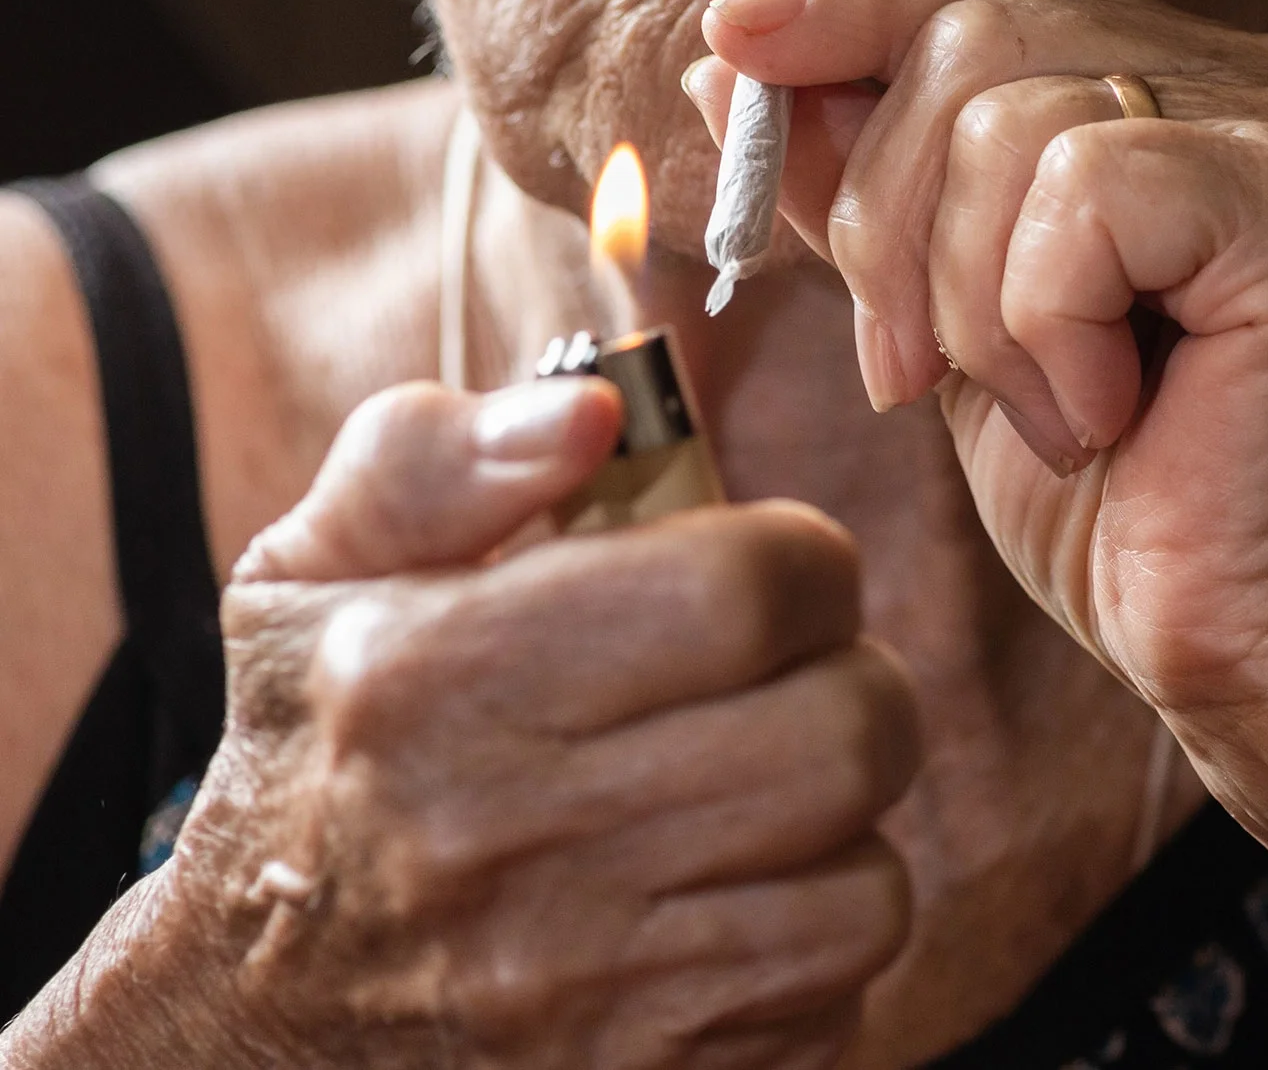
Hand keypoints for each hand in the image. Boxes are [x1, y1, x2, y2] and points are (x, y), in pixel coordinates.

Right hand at [146, 380, 916, 1067]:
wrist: (249, 1028)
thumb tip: (595, 407)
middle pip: (847, 735)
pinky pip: (842, 992)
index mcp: (436, 684)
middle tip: (791, 682)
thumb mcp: (314, 584)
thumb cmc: (317, 764)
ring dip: (840, 828)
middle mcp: (510, 845)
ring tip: (757, 798)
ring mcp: (585, 993)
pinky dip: (815, 941)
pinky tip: (731, 904)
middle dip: (850, 686)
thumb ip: (435, 460)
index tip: (772, 575)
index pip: (749, 592)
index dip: (803, 563)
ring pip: (869, 880)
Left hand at [689, 0, 1267, 723]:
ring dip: (970, 302)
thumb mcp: (948, 328)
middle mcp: (1260, 77)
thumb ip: (868, 191)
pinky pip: (1084, 193)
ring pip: (1014, 117)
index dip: (851, 4)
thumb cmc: (1118, 508)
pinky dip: (1046, 324)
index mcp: (1185, 84)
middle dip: (887, 216)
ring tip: (1047, 414)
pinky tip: (1106, 415)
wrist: (1254, 656)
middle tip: (909, 374)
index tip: (733, 41)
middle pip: (976, 33)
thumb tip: (736, 59)